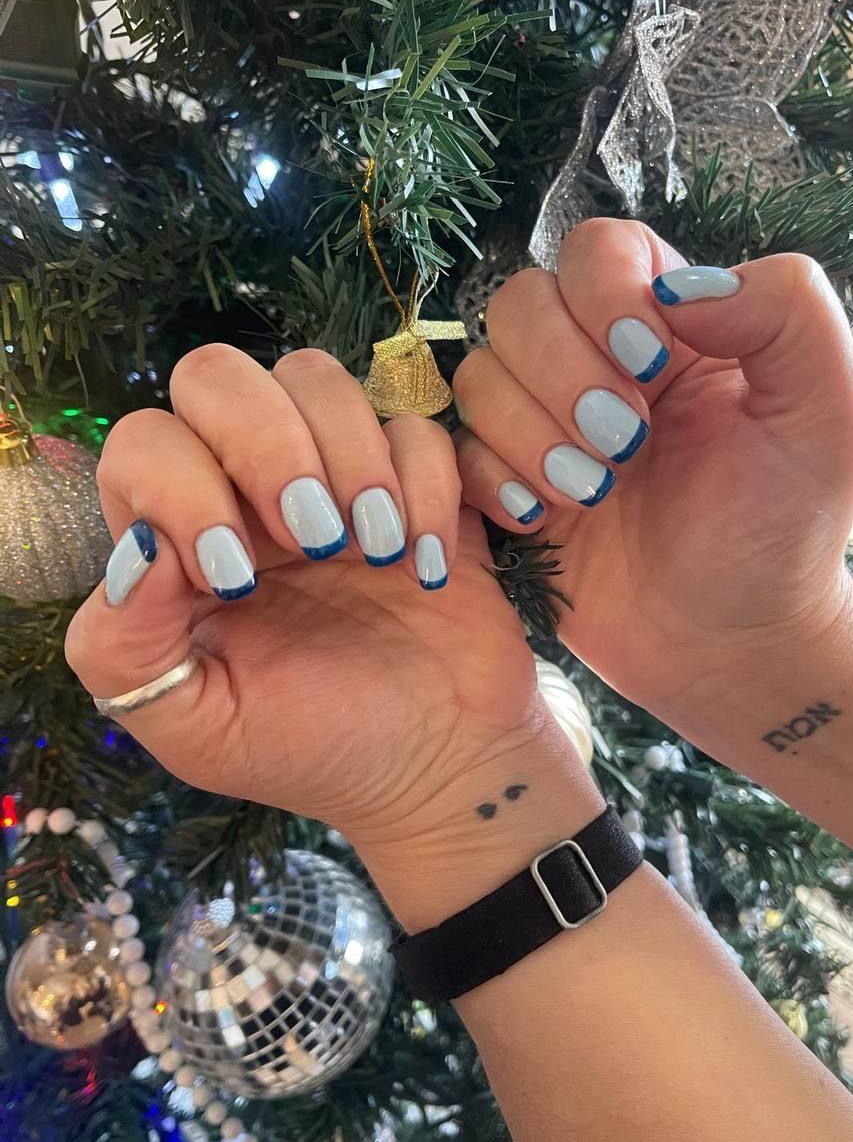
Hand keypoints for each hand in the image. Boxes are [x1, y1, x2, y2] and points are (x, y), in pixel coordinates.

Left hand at [65, 344, 544, 862]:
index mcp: (183, 540)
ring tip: (376, 552)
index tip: (237, 580)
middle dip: (266, 444)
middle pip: (218, 375)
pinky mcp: (421, 480)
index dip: (183, 489)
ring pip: (317, 377)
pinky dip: (429, 485)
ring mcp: (337, 475)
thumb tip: (136, 548)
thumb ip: (123, 649)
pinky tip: (429, 565)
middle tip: (314, 538)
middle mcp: (249, 489)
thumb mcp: (194, 726)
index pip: (145, 443)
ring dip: (351, 458)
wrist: (439, 766)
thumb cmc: (312, 748)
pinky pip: (418, 425)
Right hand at [454, 219, 852, 713]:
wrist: (730, 645)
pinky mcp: (506, 490)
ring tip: (591, 493)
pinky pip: (456, 453)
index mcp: (672, 327)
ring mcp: (544, 427)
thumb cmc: (784, 531)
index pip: (599, 252)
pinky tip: (543, 522)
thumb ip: (786, 314)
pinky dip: (491, 482)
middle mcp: (596, 363)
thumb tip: (676, 288)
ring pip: (478, 375)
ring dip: (528, 434)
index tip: (651, 366)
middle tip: (625, 447)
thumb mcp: (829, 414)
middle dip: (561, 374)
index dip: (604, 295)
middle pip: (520, 303)